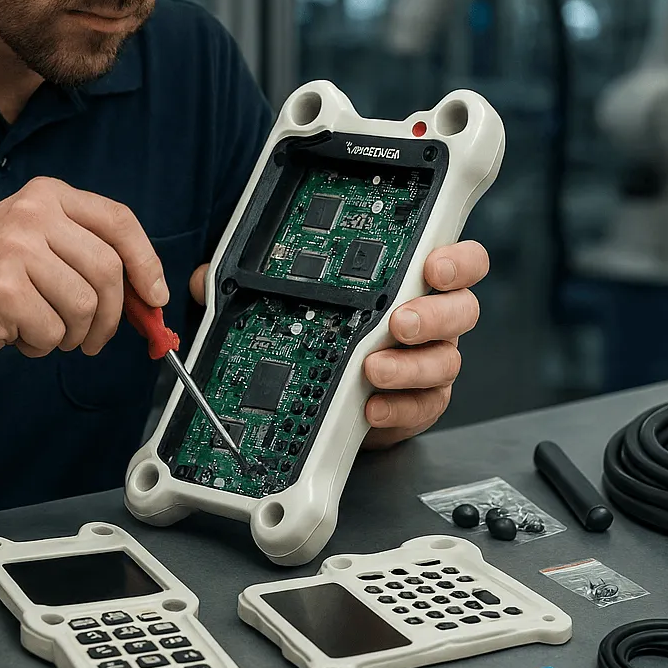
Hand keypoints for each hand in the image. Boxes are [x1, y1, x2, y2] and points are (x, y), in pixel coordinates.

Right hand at [0, 177, 166, 362]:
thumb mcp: (33, 243)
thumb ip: (86, 255)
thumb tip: (148, 294)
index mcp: (46, 195)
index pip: (119, 222)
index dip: (147, 263)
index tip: (155, 297)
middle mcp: (33, 214)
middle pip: (109, 270)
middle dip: (112, 316)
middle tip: (96, 338)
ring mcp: (17, 250)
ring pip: (86, 306)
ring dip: (73, 334)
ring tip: (43, 330)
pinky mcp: (5, 290)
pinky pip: (53, 332)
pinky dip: (41, 345)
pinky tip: (15, 333)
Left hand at [187, 240, 487, 448]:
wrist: (331, 398)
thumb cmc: (324, 334)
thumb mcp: (287, 301)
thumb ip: (252, 282)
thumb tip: (204, 278)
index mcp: (408, 280)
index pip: (454, 260)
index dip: (455, 260)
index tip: (431, 264)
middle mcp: (429, 319)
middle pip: (463, 308)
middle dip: (435, 314)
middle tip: (398, 321)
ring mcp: (428, 363)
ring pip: (447, 360)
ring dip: (411, 365)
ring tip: (372, 369)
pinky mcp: (420, 405)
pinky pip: (426, 407)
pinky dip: (398, 407)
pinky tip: (370, 407)